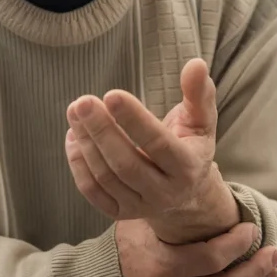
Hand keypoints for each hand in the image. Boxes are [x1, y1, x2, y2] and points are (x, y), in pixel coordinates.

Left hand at [65, 58, 239, 241]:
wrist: (187, 194)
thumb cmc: (191, 146)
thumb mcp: (202, 121)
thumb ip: (198, 93)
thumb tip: (196, 63)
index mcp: (188, 167)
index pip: (157, 144)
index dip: (133, 120)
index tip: (111, 94)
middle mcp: (165, 192)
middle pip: (125, 163)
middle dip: (101, 131)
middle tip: (83, 102)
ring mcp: (141, 206)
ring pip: (106, 177)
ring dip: (86, 143)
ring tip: (75, 113)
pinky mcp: (120, 213)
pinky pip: (92, 192)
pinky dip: (78, 164)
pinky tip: (74, 137)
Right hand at [117, 219, 276, 276]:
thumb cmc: (127, 245)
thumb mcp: (142, 221)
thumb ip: (168, 207)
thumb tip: (197, 174)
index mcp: (162, 266)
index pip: (211, 259)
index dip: (238, 244)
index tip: (252, 229)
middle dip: (257, 270)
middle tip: (275, 252)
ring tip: (273, 274)